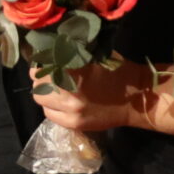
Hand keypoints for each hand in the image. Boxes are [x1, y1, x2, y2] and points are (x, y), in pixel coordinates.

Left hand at [32, 61, 152, 135]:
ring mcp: (70, 110)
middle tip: (49, 74)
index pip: (42, 67)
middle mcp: (68, 92)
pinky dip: (52, 106)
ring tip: (55, 88)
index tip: (45, 61)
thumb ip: (72, 52)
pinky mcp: (74, 123)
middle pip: (38, 83)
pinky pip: (50, 114)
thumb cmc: (117, 70)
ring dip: (45, 92)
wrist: (136, 97)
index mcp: (74, 71)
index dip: (42, 63)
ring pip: (40, 100)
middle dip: (41, 77)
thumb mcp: (95, 54)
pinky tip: (61, 101)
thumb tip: (51, 49)